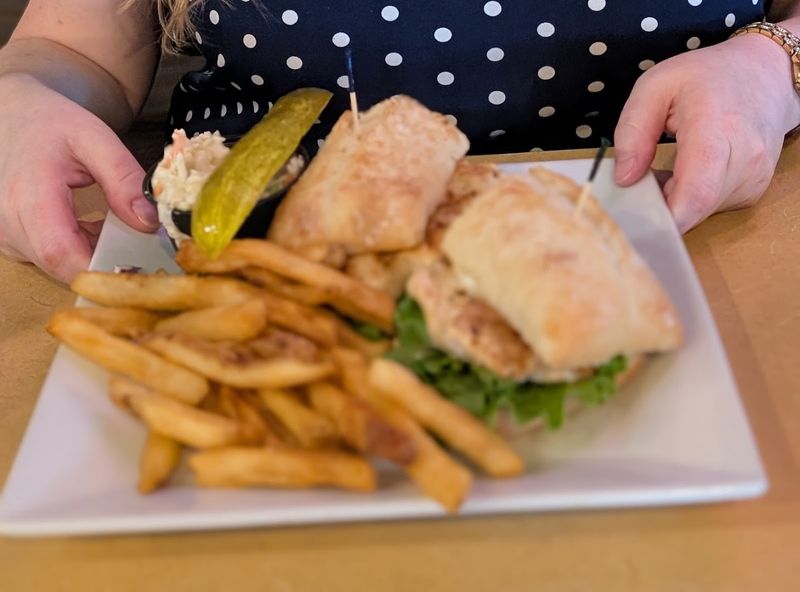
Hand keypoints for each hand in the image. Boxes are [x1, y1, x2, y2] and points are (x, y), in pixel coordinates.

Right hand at [0, 75, 158, 281]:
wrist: (10, 114)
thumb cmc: (49, 123)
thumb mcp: (95, 139)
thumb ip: (125, 180)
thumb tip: (151, 222)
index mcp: (28, 194)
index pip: (60, 252)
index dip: (100, 268)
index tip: (137, 266)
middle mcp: (8, 220)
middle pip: (63, 266)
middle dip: (105, 262)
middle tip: (135, 244)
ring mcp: (5, 233)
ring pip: (58, 266)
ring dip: (92, 254)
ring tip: (108, 224)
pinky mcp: (10, 239)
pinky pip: (49, 258)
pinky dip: (78, 249)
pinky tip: (91, 227)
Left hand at [614, 32, 799, 231]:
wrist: (765, 73)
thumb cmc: (707, 76)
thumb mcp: (654, 86)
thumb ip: (632, 131)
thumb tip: (623, 179)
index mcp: (719, 128)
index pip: (697, 193)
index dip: (665, 217)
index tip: (634, 219)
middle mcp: (745, 158)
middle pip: (694, 210)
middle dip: (659, 208)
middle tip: (638, 185)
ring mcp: (754, 178)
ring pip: (699, 212)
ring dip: (673, 201)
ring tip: (666, 169)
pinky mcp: (752, 190)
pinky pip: (710, 208)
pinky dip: (689, 199)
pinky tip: (686, 173)